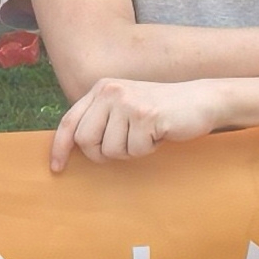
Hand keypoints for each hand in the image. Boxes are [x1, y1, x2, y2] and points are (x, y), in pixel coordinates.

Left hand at [51, 77, 225, 170]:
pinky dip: (147, 150)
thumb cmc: (161, 111)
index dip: (60, 147)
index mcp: (101, 89)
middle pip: (86, 140)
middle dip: (104, 153)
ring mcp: (127, 103)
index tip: (57, 168)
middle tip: (127, 145)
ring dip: (130, 151)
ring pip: (110, 150)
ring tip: (146, 135)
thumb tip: (74, 149)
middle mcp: (110, 92)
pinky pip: (134, 150)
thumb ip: (101, 120)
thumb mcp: (125, 107)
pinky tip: (159, 134)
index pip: (69, 121)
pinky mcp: (145, 116)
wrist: (201, 100)